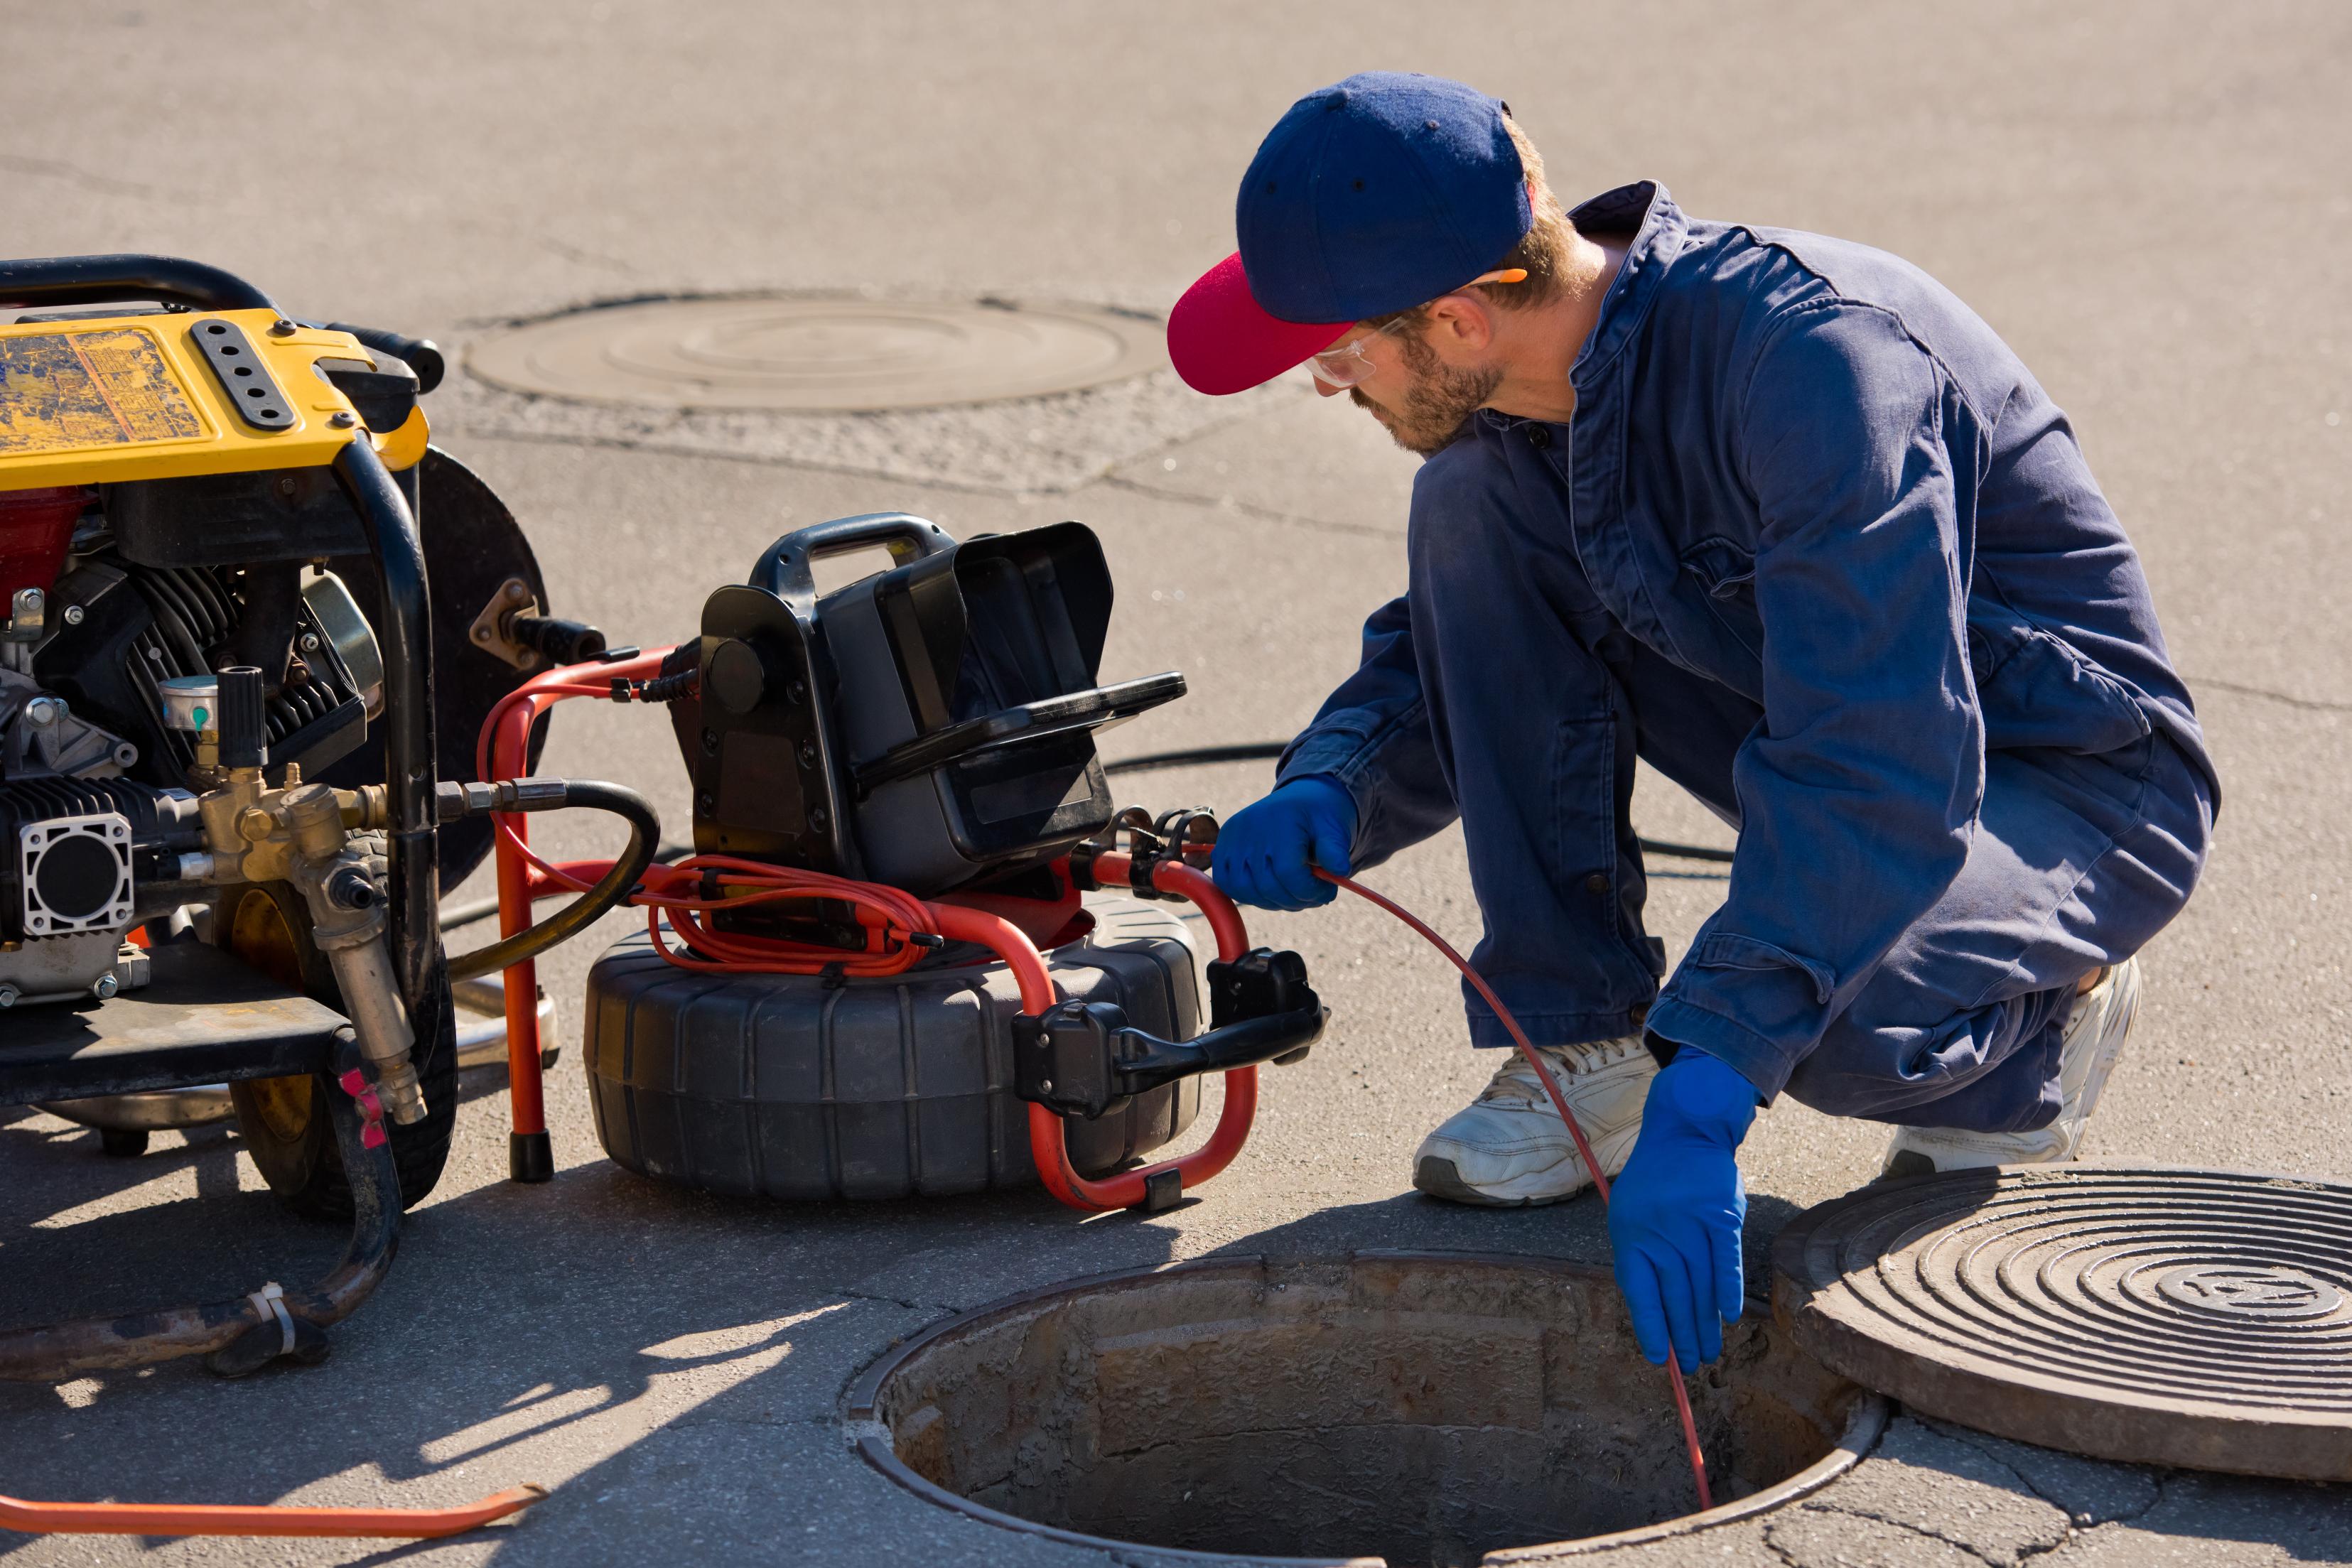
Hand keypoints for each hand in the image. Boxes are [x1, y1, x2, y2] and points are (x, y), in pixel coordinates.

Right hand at [1210, 777, 1356, 909]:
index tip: (1328, 891)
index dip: (1311, 891)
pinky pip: (1227, 884)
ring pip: (1245, 891)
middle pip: (1267, 886)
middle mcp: (1249, 829)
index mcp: (1279, 821)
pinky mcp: (1221, 848)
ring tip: (1294, 893)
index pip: (1289, 872)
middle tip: (1314, 896)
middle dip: (1296, 899)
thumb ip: (1336, 850)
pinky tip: (1271, 889)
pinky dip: (1248, 894)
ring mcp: (1231, 839)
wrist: (1299, 801)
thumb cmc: (1318, 816)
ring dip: (1273, 901)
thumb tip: (1340, 870)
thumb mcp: (1335, 827)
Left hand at [1607, 1049, 1757, 1366]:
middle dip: (1683, 1335)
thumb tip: (1652, 1314)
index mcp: (1631, 1237)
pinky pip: (1726, 1260)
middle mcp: (1660, 1233)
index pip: (1640, 1292)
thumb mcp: (1629, 1217)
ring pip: (1700, 1285)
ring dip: (1705, 1322)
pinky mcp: (1722, 1216)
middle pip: (1674, 1295)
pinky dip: (1727, 1289)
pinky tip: (1729, 1316)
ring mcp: (1692, 1224)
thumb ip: (1639, 1260)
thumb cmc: (1653, 1184)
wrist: (1684, 1134)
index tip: (1660, 1358)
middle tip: (1691, 1366)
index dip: (1651, 1327)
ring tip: (1709, 1352)